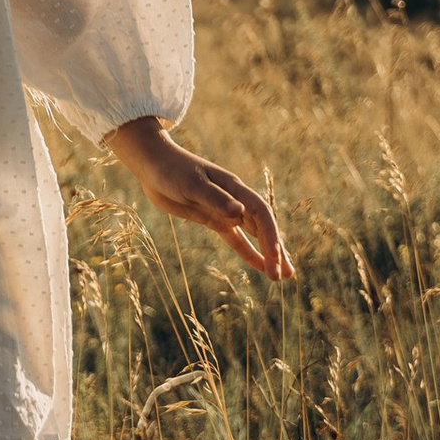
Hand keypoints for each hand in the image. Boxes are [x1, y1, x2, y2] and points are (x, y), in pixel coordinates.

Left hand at [113, 117, 294, 280]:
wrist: (153, 164)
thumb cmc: (172, 169)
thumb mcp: (191, 184)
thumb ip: (215, 198)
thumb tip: (239, 212)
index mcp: (234, 188)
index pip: (261, 214)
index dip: (270, 236)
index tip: (275, 258)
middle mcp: (235, 200)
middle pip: (263, 227)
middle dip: (276, 250)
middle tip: (286, 275)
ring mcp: (225, 210)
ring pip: (254, 235)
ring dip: (269, 253)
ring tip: (283, 275)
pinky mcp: (213, 219)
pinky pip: (236, 239)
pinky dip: (249, 252)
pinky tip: (260, 266)